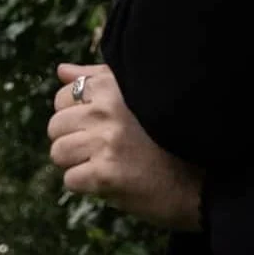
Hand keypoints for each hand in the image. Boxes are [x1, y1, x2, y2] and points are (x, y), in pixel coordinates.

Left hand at [47, 63, 203, 231]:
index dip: (75, 114)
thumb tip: (62, 70)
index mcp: (113, 85)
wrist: (198, 178)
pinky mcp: (105, 173)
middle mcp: (107, 109)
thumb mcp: (135, 95)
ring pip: (58, 152)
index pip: (64, 96)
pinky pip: (70, 180)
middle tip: (102, 147)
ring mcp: (106, 141)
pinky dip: (87, 184)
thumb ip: (97, 79)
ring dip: (77, 162)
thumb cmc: (166, 134)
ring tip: (105, 161)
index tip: (99, 124)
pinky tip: (112, 178)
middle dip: (72, 139)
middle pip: (55, 125)